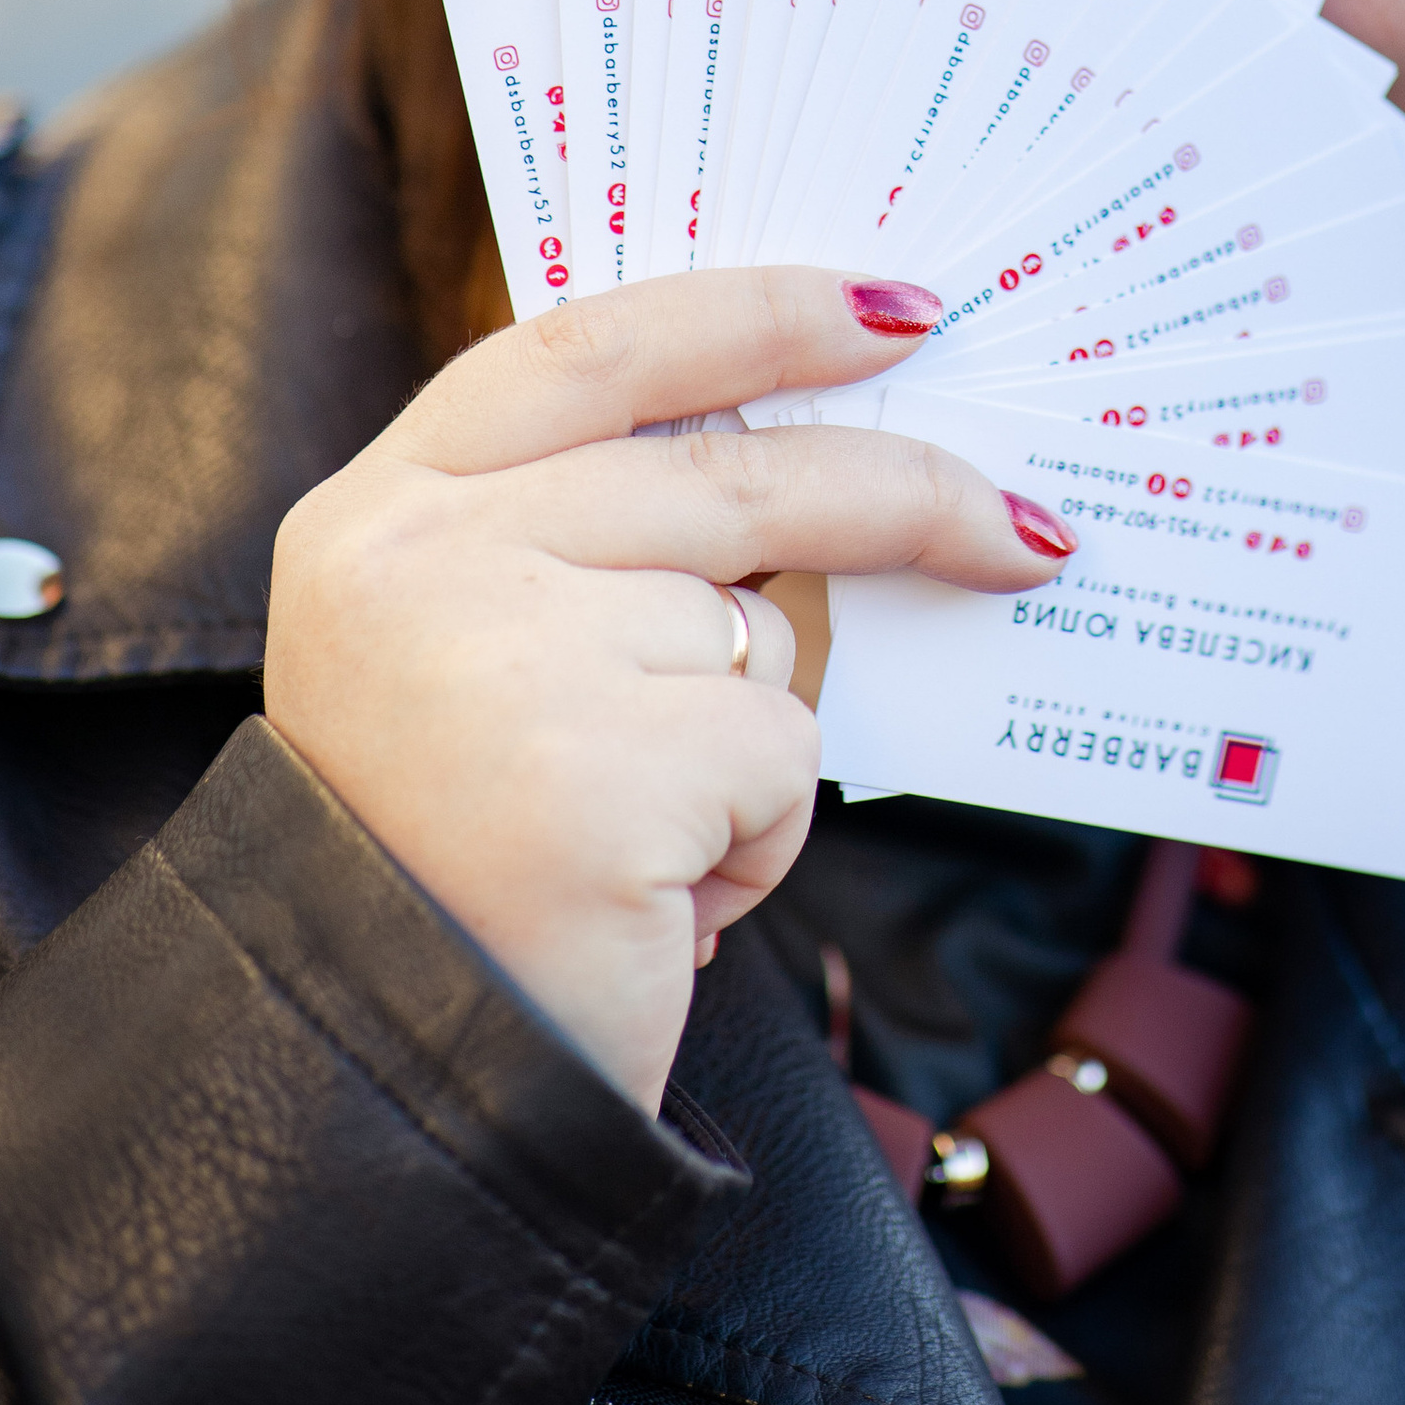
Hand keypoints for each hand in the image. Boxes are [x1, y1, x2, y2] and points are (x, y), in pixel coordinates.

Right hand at [263, 266, 1074, 1110]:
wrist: (378, 1096)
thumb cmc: (457, 870)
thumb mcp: (478, 655)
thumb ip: (591, 538)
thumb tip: (820, 462)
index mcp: (384, 508)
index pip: (596, 345)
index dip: (756, 313)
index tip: (893, 308)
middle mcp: (425, 558)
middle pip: (729, 474)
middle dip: (905, 496)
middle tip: (1026, 529)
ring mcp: (507, 657)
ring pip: (762, 633)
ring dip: (754, 748)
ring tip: (648, 847)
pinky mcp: (601, 776)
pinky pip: (777, 758)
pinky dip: (757, 841)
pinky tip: (661, 902)